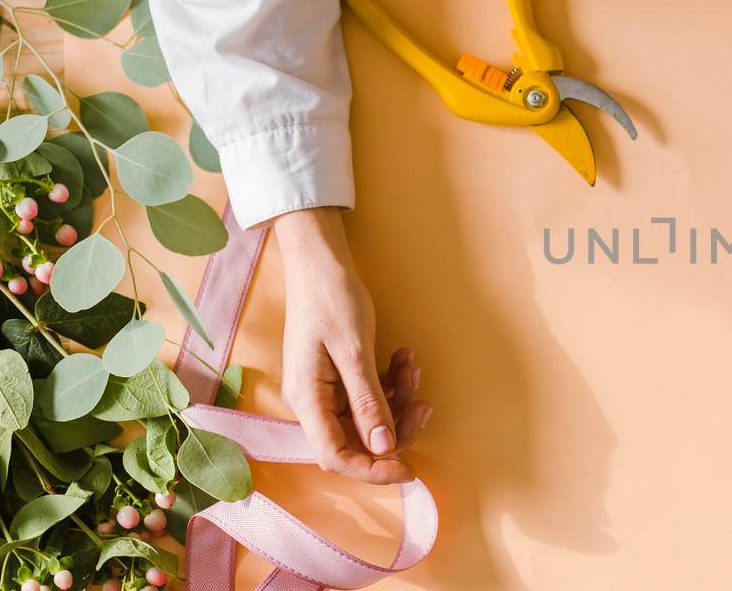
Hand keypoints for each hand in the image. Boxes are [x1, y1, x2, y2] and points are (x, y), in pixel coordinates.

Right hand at [273, 209, 431, 483]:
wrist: (322, 261)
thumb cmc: (332, 300)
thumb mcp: (355, 352)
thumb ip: (368, 402)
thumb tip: (384, 448)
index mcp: (306, 400)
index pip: (336, 457)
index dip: (373, 470)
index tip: (409, 469)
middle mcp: (313, 402)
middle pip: (356, 441)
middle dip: (395, 427)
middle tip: (425, 404)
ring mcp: (326, 389)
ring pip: (369, 418)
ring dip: (398, 399)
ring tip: (412, 366)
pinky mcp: (341, 376)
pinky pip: (370, 394)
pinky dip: (392, 382)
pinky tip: (404, 358)